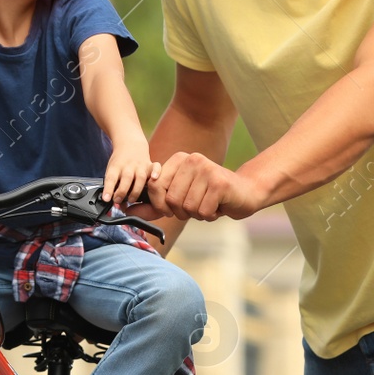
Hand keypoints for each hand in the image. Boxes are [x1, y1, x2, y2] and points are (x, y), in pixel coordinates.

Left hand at [102, 140, 160, 206]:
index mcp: (116, 166)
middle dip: (122, 191)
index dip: (108, 189)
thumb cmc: (119, 162)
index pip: (111, 178)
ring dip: (136, 190)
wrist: (130, 144)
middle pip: (126, 178)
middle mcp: (129, 166)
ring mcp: (140, 165)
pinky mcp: (150, 165)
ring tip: (132, 200)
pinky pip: (156, 167)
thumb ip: (112, 184)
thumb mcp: (112, 170)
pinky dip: (156, 172)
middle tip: (118, 200)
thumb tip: (112, 202)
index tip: (106, 199)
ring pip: (140, 177)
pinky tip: (154, 178)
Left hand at [147, 152, 263, 221]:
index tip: (173, 207)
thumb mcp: (178, 199)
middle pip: (170, 200)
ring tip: (208, 204)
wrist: (245, 193)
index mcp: (178, 159)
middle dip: (182, 211)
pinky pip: (203, 211)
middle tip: (195, 206)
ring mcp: (206, 169)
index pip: (154, 186)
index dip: (161, 204)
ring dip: (197, 214)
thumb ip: (153, 205)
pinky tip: (218, 205)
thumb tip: (127, 211)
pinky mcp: (219, 182)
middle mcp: (191, 159)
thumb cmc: (209, 197)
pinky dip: (209, 215)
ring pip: (186, 207)